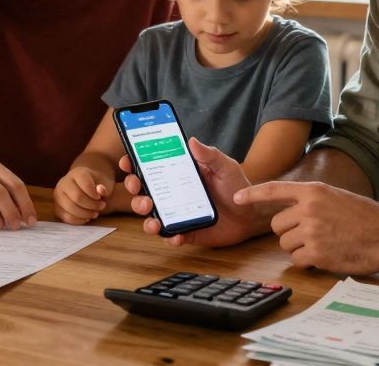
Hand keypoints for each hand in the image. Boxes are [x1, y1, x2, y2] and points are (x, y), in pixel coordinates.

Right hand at [54, 166, 113, 224]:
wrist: (85, 188)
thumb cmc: (96, 186)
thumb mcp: (104, 183)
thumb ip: (104, 187)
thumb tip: (101, 190)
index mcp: (77, 173)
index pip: (85, 183)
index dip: (94, 194)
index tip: (101, 197)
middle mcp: (64, 182)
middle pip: (77, 197)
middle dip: (92, 205)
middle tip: (101, 207)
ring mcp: (57, 195)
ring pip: (70, 208)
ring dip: (86, 214)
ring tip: (95, 213)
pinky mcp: (56, 207)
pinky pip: (66, 217)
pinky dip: (79, 220)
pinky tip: (86, 218)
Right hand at [119, 137, 264, 246]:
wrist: (251, 214)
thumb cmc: (237, 187)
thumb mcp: (225, 166)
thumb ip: (210, 155)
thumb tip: (192, 140)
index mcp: (179, 174)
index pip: (151, 167)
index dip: (135, 163)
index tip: (127, 161)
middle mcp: (174, 193)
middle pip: (144, 191)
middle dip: (134, 189)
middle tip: (138, 188)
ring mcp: (177, 213)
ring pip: (151, 216)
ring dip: (146, 217)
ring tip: (152, 218)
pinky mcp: (186, 232)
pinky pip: (171, 236)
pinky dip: (169, 237)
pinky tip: (175, 236)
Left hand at [236, 181, 378, 273]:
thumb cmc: (367, 217)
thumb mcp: (337, 197)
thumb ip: (312, 201)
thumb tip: (290, 212)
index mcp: (314, 191)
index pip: (274, 190)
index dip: (253, 194)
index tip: (237, 198)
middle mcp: (309, 208)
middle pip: (277, 225)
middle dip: (289, 233)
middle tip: (312, 235)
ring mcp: (312, 231)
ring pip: (285, 244)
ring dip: (299, 248)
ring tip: (325, 244)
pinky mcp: (317, 253)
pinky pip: (297, 260)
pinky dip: (307, 262)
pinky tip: (326, 256)